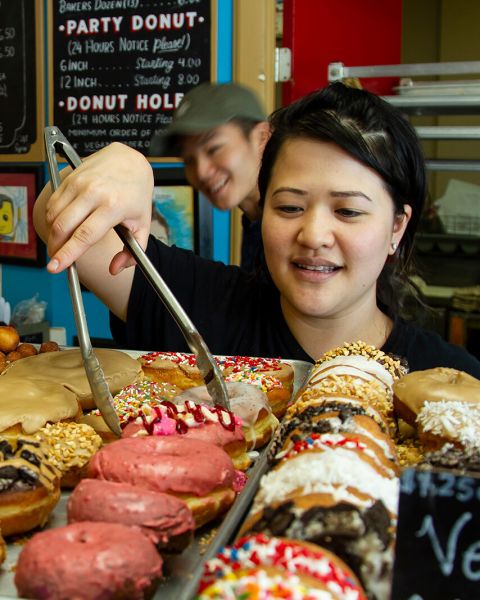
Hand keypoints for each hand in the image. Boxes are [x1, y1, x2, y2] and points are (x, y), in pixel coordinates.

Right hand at [42, 143, 153, 273]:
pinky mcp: (70, 177)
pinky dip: (52, 218)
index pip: (84, 236)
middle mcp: (94, 193)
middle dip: (55, 247)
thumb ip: (133, 252)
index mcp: (113, 207)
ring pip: (54, 215)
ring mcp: (80, 183)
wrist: (130, 160)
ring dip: (53, 233)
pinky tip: (61, 225)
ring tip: (60, 242)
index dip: (68, 254)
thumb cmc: (136, 193)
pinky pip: (53, 202)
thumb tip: (115, 269)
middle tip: (56, 259)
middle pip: (63, 227)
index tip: (56, 267)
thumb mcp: (143, 224)